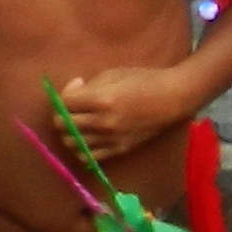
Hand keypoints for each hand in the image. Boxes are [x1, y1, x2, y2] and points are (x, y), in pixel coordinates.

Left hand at [54, 67, 192, 160]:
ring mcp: (111, 139)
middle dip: (62, 115)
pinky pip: (90, 157)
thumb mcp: (111, 75)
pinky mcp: (119, 150)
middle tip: (71, 107)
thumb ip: (87, 87)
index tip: (76, 88)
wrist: (170, 100)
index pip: (65, 104)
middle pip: (64, 125)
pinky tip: (87, 138)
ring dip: (70, 133)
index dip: (63, 94)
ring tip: (78, 123)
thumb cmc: (142, 80)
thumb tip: (72, 95)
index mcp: (101, 100)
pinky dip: (82, 148)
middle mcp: (103, 123)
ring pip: (73, 143)